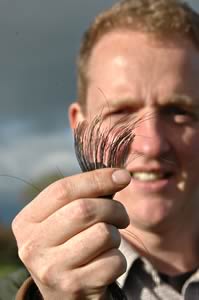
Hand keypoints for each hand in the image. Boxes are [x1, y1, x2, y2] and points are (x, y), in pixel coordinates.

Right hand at [12, 168, 130, 299]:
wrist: (62, 294)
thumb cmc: (67, 245)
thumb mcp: (62, 220)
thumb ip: (81, 196)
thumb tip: (120, 175)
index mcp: (27, 221)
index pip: (63, 190)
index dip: (97, 178)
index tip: (123, 175)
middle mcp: (33, 245)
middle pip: (85, 209)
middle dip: (114, 208)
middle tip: (121, 216)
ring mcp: (52, 269)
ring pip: (104, 233)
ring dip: (116, 235)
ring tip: (108, 242)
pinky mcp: (74, 287)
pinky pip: (114, 261)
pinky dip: (118, 259)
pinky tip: (105, 263)